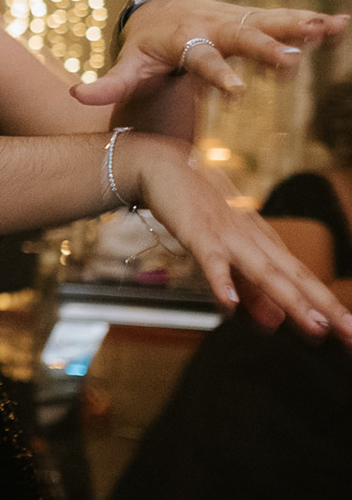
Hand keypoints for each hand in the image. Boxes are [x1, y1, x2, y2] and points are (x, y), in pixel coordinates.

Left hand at [75, 0, 346, 106]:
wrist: (160, 12)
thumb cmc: (144, 48)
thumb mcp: (127, 66)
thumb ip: (109, 84)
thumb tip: (76, 95)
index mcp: (184, 41)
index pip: (201, 60)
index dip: (217, 75)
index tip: (236, 92)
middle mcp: (214, 27)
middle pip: (242, 37)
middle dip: (266, 48)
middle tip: (291, 60)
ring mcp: (236, 20)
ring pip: (269, 22)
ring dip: (299, 25)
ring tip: (331, 29)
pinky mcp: (253, 19)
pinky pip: (285, 18)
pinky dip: (313, 20)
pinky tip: (342, 25)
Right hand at [126, 132, 351, 343]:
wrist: (166, 165)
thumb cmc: (198, 207)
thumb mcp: (229, 250)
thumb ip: (249, 288)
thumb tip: (274, 323)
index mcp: (264, 243)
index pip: (303, 279)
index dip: (329, 305)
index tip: (350, 331)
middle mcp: (254, 240)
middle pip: (294, 277)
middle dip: (324, 306)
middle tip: (349, 334)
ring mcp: (228, 236)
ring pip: (264, 271)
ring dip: (290, 299)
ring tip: (314, 326)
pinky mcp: (198, 233)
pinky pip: (212, 260)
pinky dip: (221, 281)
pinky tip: (228, 304)